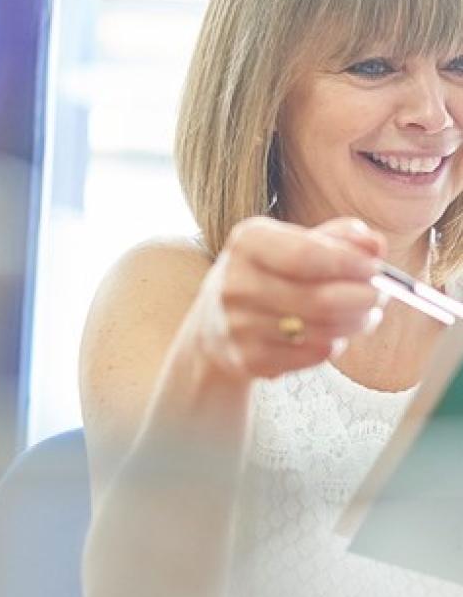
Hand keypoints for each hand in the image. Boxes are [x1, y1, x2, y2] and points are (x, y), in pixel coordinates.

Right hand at [193, 215, 386, 380]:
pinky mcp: (248, 359)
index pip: (305, 255)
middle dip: (362, 298)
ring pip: (321, 331)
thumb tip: (376, 245)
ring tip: (363, 314)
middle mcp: (236, 283)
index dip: (348, 263)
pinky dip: (333, 344)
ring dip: (355, 323)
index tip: (376, 266)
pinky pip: (312, 355)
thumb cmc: (269, 272)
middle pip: (318, 300)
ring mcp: (238, 325)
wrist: (215, 320)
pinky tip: (333, 334)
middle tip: (381, 294)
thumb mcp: (294, 241)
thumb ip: (340, 237)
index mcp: (247, 242)